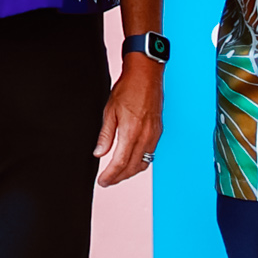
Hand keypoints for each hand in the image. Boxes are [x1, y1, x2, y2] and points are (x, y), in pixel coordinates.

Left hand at [94, 51, 162, 187]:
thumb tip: (99, 152)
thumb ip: (106, 135)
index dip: (111, 175)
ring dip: (130, 172)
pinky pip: (150, 154)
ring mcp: (154, 135)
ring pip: (143, 163)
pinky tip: (131, 161)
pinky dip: (140, 162)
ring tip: (117, 175)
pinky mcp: (158, 132)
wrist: (146, 75)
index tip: (102, 181)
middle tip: (107, 181)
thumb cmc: (128, 89)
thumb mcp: (110, 111)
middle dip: (119, 177)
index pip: (120, 162)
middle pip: (133, 167)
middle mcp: (146, 136)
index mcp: (132, 132)